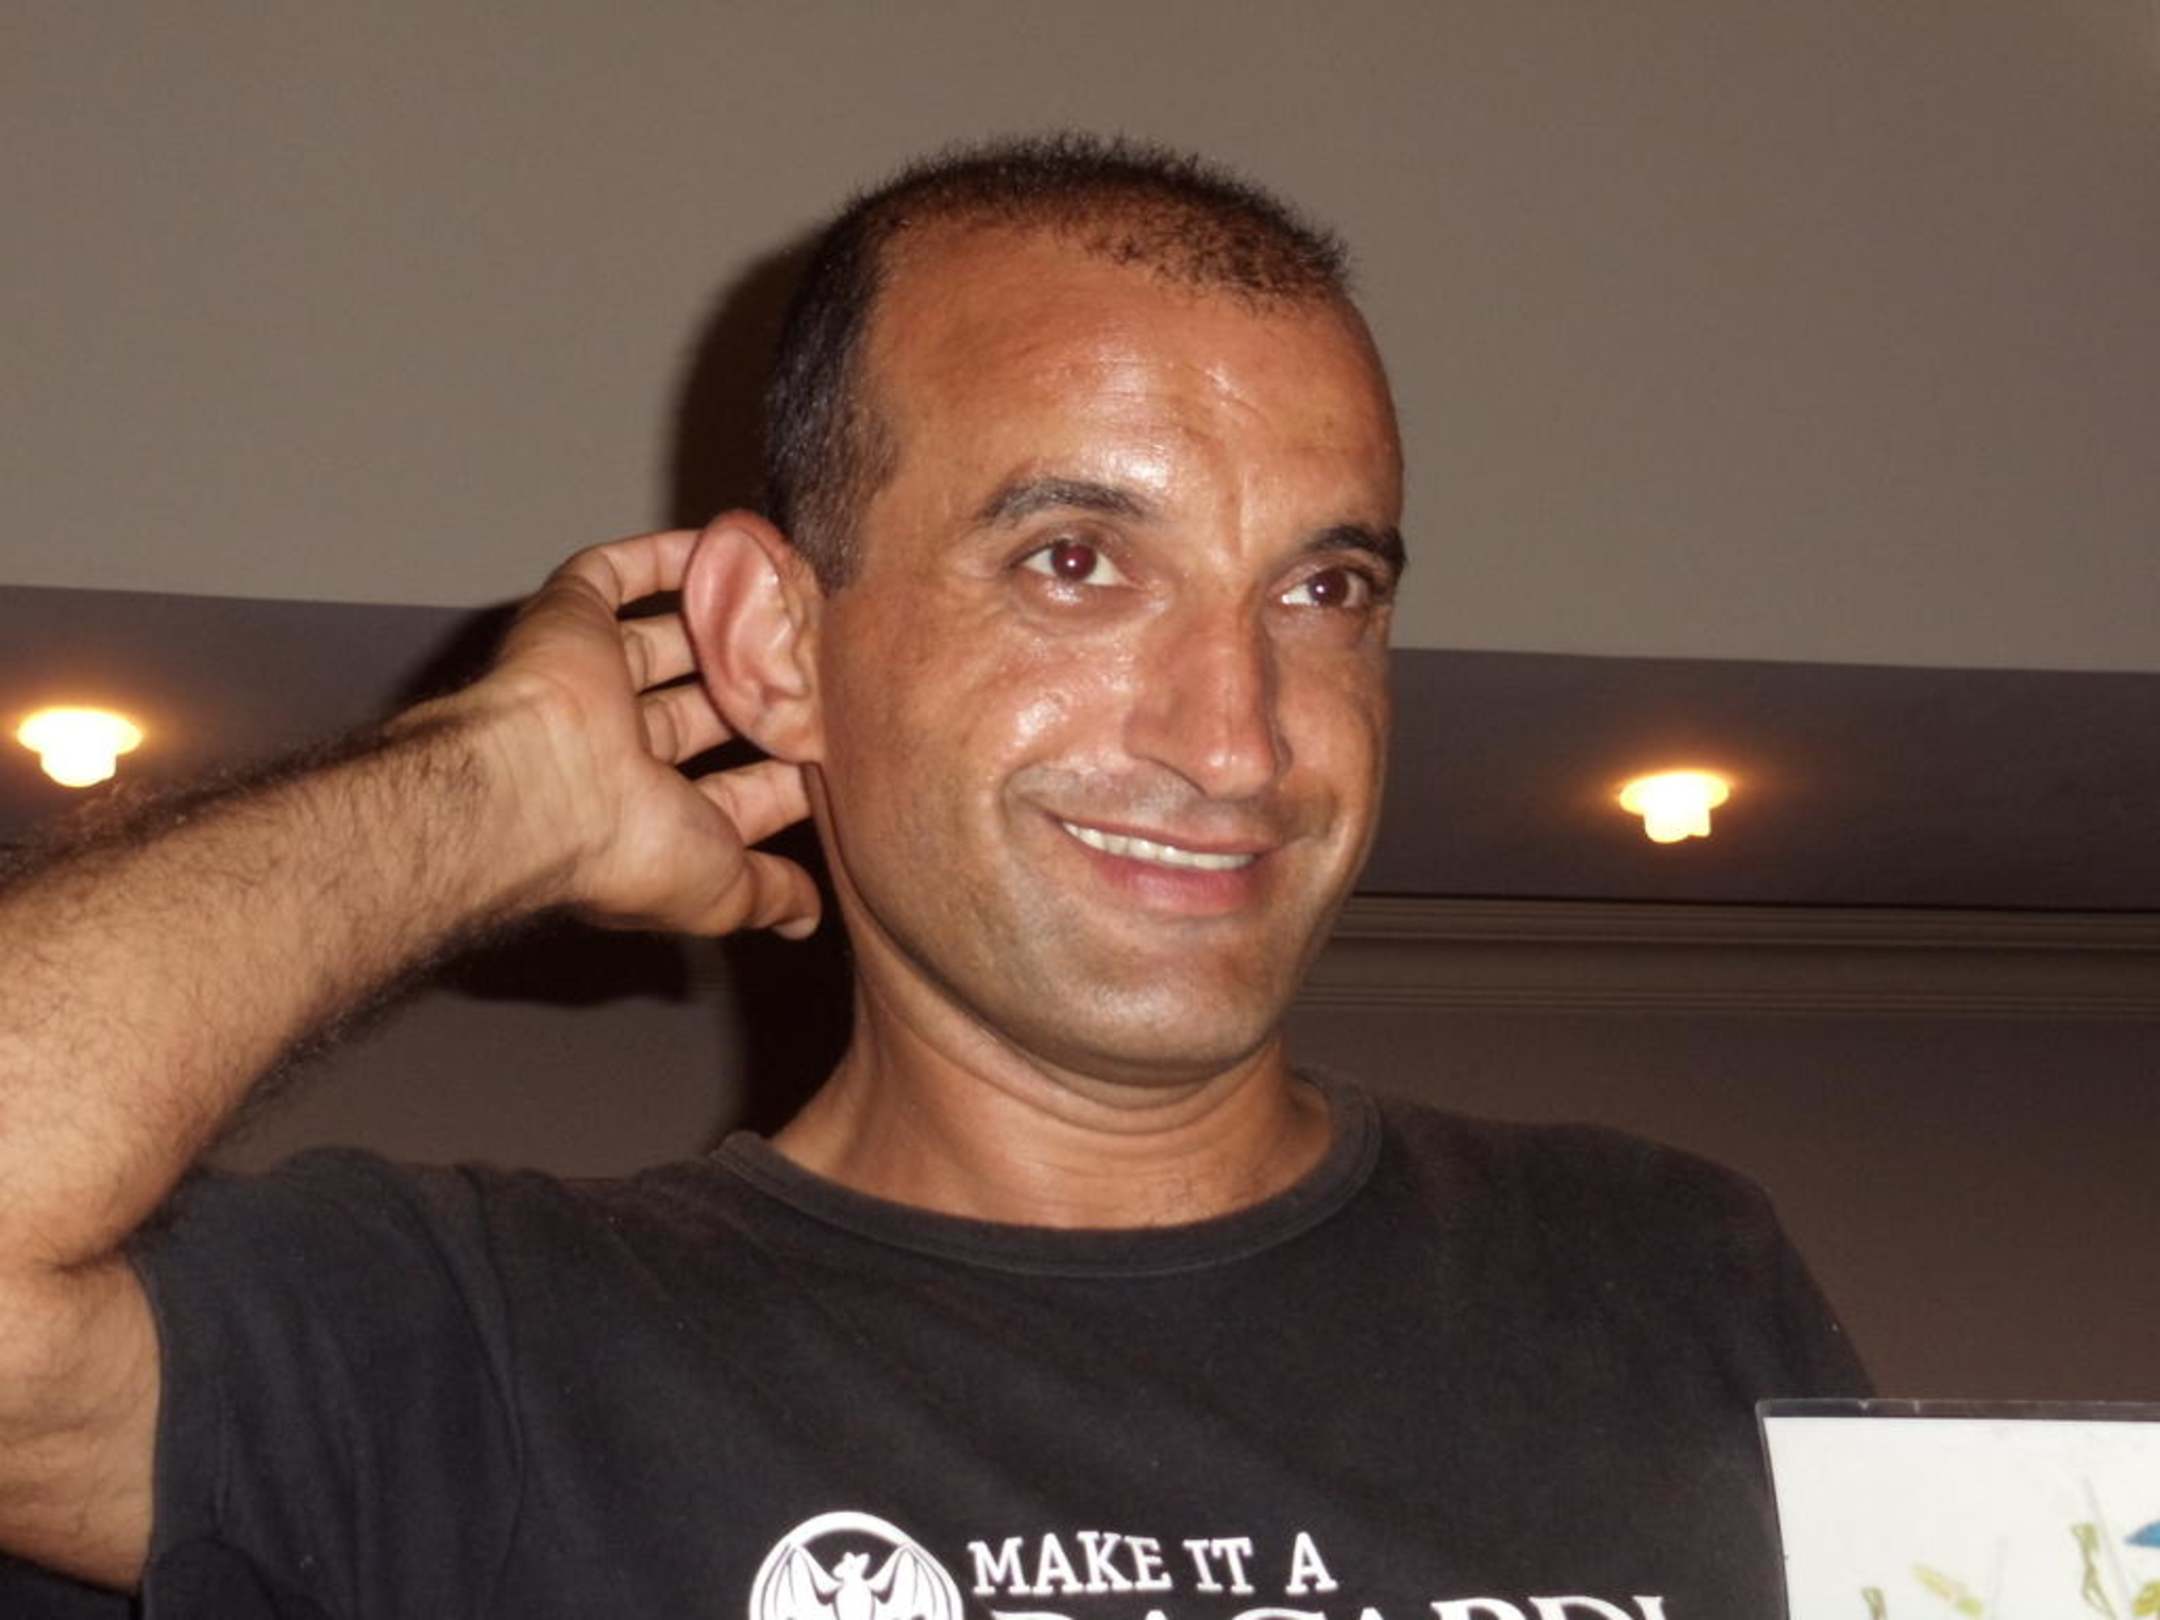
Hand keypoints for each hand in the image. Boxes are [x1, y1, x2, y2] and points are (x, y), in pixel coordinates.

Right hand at [460, 526, 819, 937]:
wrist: (540, 788)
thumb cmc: (623, 850)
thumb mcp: (723, 889)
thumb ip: (770, 894)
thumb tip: (805, 917)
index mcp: (650, 815)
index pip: (737, 789)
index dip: (786, 772)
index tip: (843, 747)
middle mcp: (621, 748)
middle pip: (709, 707)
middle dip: (764, 690)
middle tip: (826, 663)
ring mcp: (594, 681)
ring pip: (672, 639)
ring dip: (728, 620)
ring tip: (791, 597)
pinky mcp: (568, 620)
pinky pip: (615, 575)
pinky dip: (667, 557)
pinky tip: (725, 542)